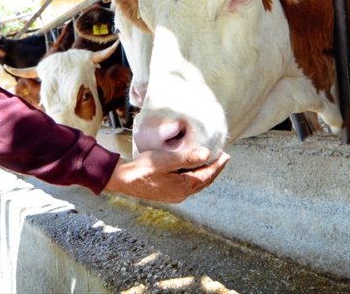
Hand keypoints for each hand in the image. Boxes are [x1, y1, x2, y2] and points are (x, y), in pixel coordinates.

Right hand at [103, 147, 229, 202]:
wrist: (123, 180)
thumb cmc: (143, 168)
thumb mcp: (166, 160)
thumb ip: (187, 158)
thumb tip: (207, 154)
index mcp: (183, 187)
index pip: (207, 176)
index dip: (218, 166)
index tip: (226, 156)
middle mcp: (181, 194)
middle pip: (203, 182)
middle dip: (214, 170)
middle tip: (222, 158)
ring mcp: (173, 195)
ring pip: (195, 184)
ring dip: (204, 174)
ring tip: (209, 162)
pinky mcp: (166, 193)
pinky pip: (187, 185)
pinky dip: (194, 176)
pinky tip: (191, 170)